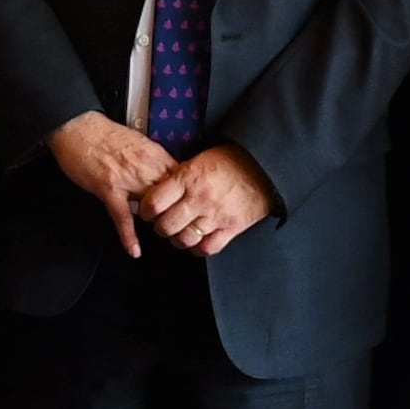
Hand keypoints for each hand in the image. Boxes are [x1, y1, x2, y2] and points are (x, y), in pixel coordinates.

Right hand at [48, 112, 180, 257]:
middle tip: (182, 229)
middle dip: (178, 214)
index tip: (191, 209)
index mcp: (154, 155)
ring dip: (159, 224)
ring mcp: (127, 179)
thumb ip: (154, 162)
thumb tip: (166, 175)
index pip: (181, 180)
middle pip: (172, 196)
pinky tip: (134, 249)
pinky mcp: (108, 189)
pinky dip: (129, 236)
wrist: (78, 127)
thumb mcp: (139, 143)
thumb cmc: (104, 134)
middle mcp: (145, 167)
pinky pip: (122, 217)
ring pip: (152, 207)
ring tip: (166, 239)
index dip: (188, 197)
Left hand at [140, 142, 277, 254]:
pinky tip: (197, 241)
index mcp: (188, 178)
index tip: (148, 211)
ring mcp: (216, 215)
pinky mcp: (232, 227)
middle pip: (166, 226)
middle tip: (162, 224)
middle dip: (160, 228)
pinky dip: (199, 248)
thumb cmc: (232, 160)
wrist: (263, 165)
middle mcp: (199, 198)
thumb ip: (178, 177)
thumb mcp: (198, 159)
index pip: (153, 204)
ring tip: (179, 233)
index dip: (145, 211)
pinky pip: (208, 248)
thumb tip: (159, 191)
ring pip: (184, 240)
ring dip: (178, 240)